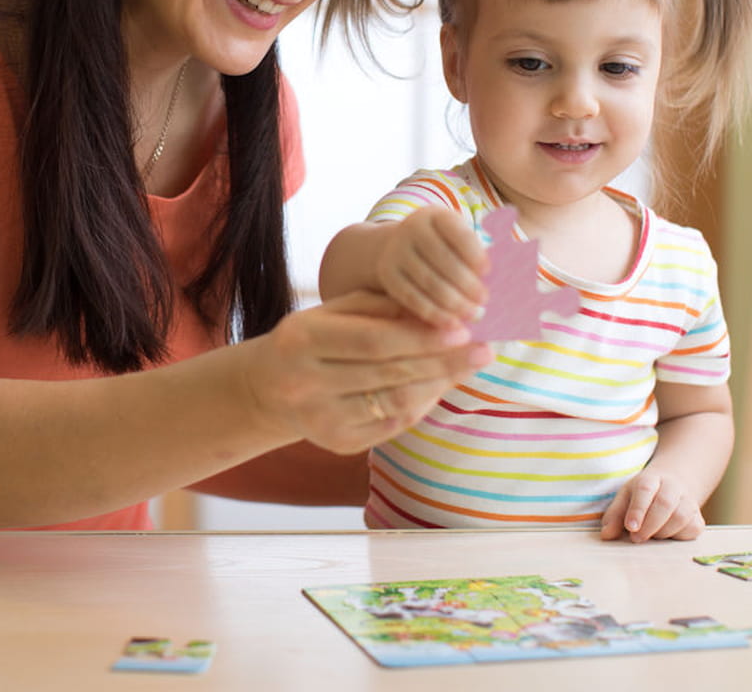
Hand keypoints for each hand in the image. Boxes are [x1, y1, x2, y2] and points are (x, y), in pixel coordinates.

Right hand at [244, 290, 490, 454]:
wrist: (268, 388)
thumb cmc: (313, 338)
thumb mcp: (334, 311)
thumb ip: (381, 307)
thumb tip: (439, 313)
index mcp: (303, 339)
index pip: (373, 341)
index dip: (420, 337)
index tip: (462, 330)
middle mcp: (306, 382)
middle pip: (389, 374)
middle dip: (443, 362)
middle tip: (483, 350)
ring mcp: (320, 418)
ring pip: (395, 404)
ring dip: (439, 384)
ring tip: (467, 366)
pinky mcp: (335, 443)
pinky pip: (391, 426)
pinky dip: (421, 405)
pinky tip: (438, 387)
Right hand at [374, 207, 487, 328]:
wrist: (397, 246)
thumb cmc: (441, 246)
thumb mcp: (455, 238)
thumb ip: (475, 254)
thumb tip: (498, 280)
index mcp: (436, 216)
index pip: (459, 235)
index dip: (475, 254)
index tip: (489, 272)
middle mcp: (412, 228)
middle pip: (444, 260)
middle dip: (467, 284)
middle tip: (484, 302)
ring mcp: (396, 251)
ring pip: (429, 282)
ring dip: (454, 303)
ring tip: (473, 315)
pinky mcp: (387, 274)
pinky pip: (412, 297)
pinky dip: (434, 313)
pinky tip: (452, 323)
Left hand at [599, 469, 705, 542]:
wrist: (674, 484)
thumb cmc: (644, 495)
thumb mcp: (626, 497)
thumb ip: (615, 516)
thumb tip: (606, 535)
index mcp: (650, 479)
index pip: (645, 490)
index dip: (638, 510)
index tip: (630, 527)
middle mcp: (672, 487)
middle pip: (665, 504)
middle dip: (649, 525)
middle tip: (637, 539)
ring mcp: (688, 501)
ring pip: (680, 517)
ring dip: (663, 532)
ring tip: (651, 536)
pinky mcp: (698, 518)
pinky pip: (692, 529)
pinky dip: (678, 537)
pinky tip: (667, 536)